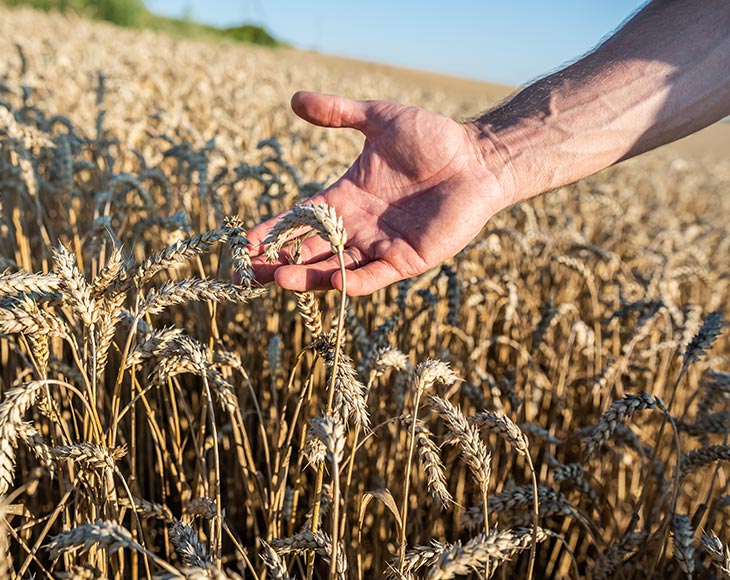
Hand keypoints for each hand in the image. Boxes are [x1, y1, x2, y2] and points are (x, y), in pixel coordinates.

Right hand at [247, 91, 511, 295]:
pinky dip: (354, 281)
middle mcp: (358, 226)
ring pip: (336, 268)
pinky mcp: (406, 260)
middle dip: (279, 262)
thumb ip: (338, 112)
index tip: (243, 242)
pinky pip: (375, 276)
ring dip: (308, 276)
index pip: (300, 219)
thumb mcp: (378, 120)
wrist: (477, 157)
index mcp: (346, 197)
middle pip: (310, 250)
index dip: (273, 231)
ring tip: (278, 278)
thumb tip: (294, 99)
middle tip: (248, 273)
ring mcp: (381, 246)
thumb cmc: (432, 137)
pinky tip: (334, 282)